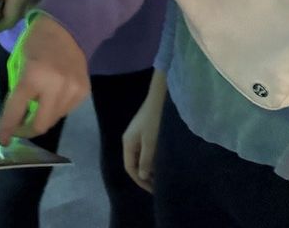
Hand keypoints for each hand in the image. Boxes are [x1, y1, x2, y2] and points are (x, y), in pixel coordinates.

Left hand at [0, 14, 88, 143]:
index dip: (8, 128)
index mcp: (33, 76)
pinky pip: (66, 110)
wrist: (67, 29)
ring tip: (39, 101)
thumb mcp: (19, 62)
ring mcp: (73, 90)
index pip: (17, 109)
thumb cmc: (36, 43)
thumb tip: (16, 116)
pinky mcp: (84, 92)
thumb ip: (18, 88)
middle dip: (28, 128)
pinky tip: (54, 93)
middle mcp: (55, 86)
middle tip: (21, 124)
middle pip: (41, 124)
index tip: (3, 140)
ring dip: (43, 116)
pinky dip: (56, 107)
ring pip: (54, 119)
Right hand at [122, 70, 166, 192]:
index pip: (129, 168)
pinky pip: (145, 149)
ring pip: (140, 156)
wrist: (159, 99)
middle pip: (133, 162)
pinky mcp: (144, 130)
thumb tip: (141, 176)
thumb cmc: (154, 121)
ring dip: (148, 167)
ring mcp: (136, 134)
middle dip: (144, 175)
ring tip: (161, 176)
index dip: (140, 181)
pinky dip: (151, 158)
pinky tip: (161, 160)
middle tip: (158, 186)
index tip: (154, 190)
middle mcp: (129, 140)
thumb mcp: (151, 143)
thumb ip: (145, 160)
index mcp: (127, 143)